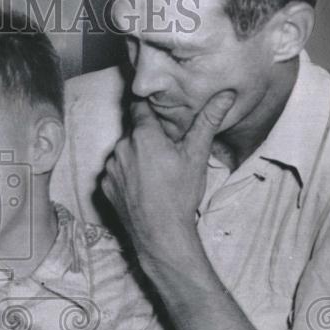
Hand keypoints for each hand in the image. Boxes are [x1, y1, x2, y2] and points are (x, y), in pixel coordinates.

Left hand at [101, 91, 234, 262]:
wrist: (161, 234)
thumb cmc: (181, 194)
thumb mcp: (197, 155)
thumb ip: (208, 121)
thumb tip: (225, 95)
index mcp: (143, 135)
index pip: (139, 107)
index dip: (148, 107)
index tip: (157, 111)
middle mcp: (121, 147)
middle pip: (133, 132)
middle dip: (146, 137)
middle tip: (165, 152)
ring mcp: (110, 168)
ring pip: (123, 152)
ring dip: (134, 156)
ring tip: (154, 173)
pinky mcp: (104, 186)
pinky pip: (115, 172)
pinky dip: (125, 175)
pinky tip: (142, 187)